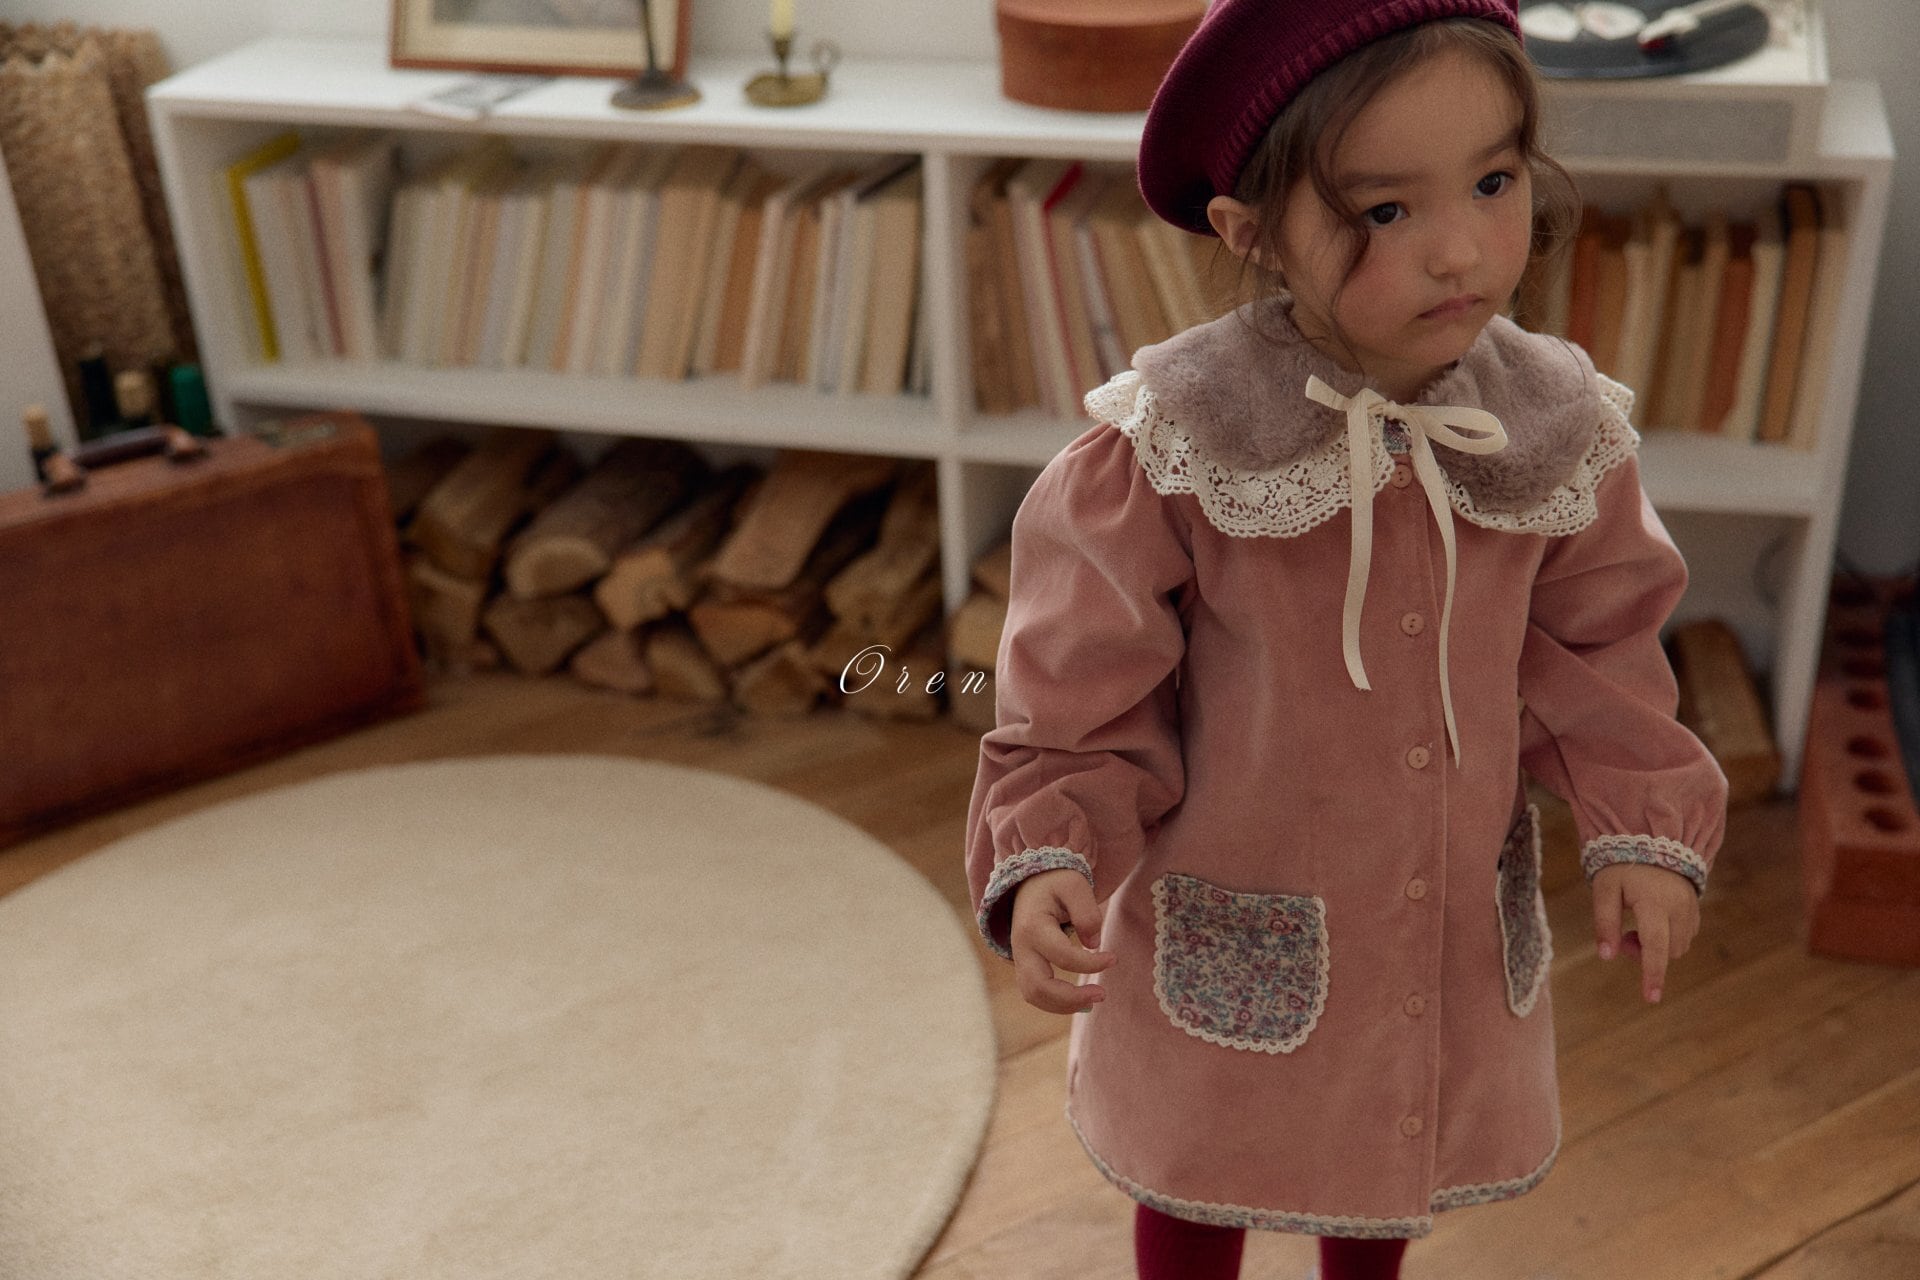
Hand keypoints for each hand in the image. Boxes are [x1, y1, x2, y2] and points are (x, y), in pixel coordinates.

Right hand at [1009, 868, 1114, 1014]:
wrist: (1031, 883)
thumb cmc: (1056, 883)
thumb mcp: (1075, 885)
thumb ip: (1087, 913)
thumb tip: (1094, 945)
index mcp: (1033, 926)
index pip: (1063, 956)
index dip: (1091, 963)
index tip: (1114, 958)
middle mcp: (1021, 947)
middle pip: (1038, 987)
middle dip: (1071, 998)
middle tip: (1102, 994)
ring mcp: (1019, 959)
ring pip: (1034, 995)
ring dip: (1063, 1005)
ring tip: (1092, 1000)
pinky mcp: (1024, 966)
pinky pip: (1035, 993)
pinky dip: (1055, 1002)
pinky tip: (1080, 998)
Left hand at [1590, 862, 1699, 1003]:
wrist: (1653, 840)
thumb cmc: (1623, 864)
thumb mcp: (1604, 888)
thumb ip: (1604, 922)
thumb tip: (1606, 956)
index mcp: (1655, 904)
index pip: (1655, 946)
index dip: (1652, 973)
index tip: (1651, 998)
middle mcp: (1679, 909)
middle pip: (1667, 952)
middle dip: (1644, 954)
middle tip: (1623, 936)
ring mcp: (1691, 909)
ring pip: (1677, 946)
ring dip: (1656, 946)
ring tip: (1637, 924)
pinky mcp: (1696, 908)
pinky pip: (1684, 936)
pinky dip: (1667, 938)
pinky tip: (1653, 920)